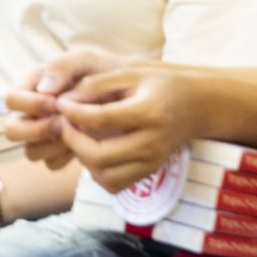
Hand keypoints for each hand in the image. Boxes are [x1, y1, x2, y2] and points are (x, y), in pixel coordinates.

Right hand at [5, 51, 127, 168]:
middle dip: (34, 130)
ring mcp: (45, 136)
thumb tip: (43, 89)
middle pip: (12, 131)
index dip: (29, 104)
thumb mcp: (85, 60)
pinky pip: (52, 164)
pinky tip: (83, 146)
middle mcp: (32, 113)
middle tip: (59, 124)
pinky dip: (65, 158)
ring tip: (74, 135)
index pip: (11, 99)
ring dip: (50, 146)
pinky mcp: (60, 153)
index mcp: (31, 87)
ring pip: (31, 152)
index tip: (54, 102)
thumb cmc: (104, 72)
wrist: (132, 95)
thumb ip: (62, 67)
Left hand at [50, 62, 203, 192]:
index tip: (60, 103)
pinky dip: (96, 172)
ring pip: (105, 176)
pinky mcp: (149, 172)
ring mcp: (152, 162)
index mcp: (149, 113)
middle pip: (101, 155)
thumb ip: (97, 84)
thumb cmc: (159, 84)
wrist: (196, 105)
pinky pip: (115, 184)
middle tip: (63, 123)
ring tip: (77, 137)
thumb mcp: (130, 72)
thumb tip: (64, 99)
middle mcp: (152, 143)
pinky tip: (92, 151)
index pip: (102, 119)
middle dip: (73, 140)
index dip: (73, 112)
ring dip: (82, 159)